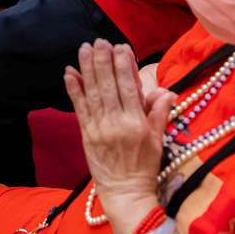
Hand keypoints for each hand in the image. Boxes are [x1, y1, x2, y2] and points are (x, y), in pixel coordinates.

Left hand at [65, 40, 174, 230]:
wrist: (125, 192)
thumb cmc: (144, 166)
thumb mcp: (158, 140)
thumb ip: (159, 113)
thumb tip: (165, 90)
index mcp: (137, 122)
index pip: (129, 86)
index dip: (124, 64)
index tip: (121, 46)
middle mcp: (117, 122)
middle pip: (108, 85)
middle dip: (103, 60)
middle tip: (100, 41)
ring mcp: (99, 127)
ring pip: (93, 92)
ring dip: (87, 68)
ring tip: (85, 48)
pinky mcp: (86, 134)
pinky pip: (79, 107)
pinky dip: (74, 89)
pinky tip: (70, 72)